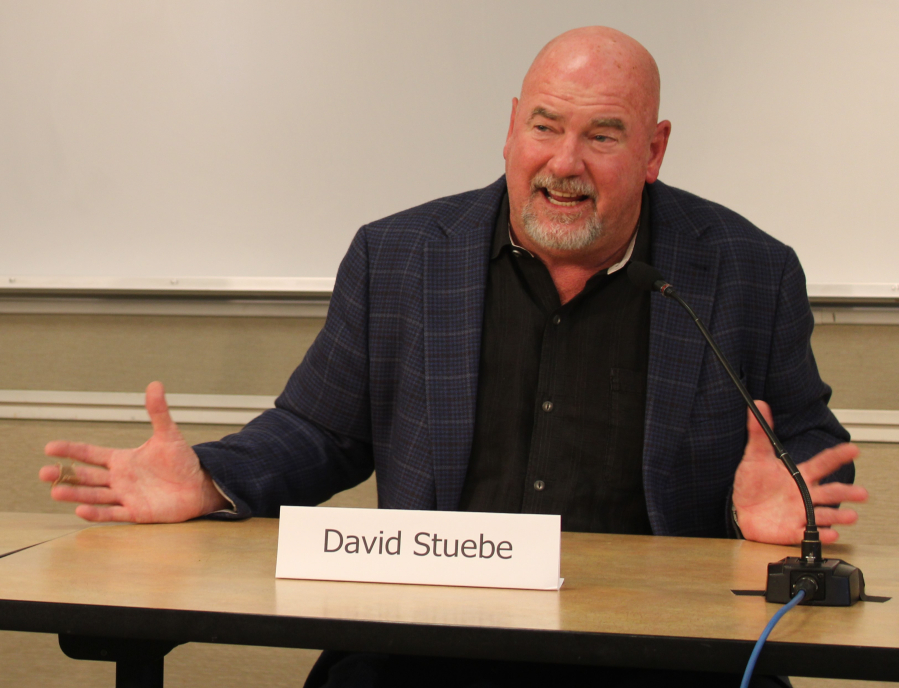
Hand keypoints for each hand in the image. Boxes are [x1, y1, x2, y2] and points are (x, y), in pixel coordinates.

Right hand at [40, 381, 228, 521]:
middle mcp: (119, 479)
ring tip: (56, 491)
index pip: (90, 454)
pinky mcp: (136, 512)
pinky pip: (113, 514)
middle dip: (65, 475)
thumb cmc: (182, 461)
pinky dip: (97, 512)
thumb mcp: (168, 435)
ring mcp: (126, 496)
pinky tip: (81, 510)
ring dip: (75, 494)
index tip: (49, 447)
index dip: (71, 450)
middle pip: (86, 477)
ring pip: (95, 496)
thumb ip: (158, 412)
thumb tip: (155, 384)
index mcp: (122, 460)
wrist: (200, 485)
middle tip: (44, 472)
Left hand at [732, 400, 867, 544]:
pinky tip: (831, 533)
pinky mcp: (792, 530)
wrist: (740, 508)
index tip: (852, 449)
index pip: (822, 463)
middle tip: (861, 493)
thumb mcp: (754, 456)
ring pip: (824, 514)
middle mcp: (804, 494)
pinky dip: (821, 534)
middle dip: (846, 492)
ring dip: (839, 516)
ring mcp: (800, 513)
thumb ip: (759, 434)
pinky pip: (808, 533)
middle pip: (830, 492)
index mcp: (799, 475)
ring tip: (852, 516)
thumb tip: (759, 407)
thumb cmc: (752, 483)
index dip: (837, 456)